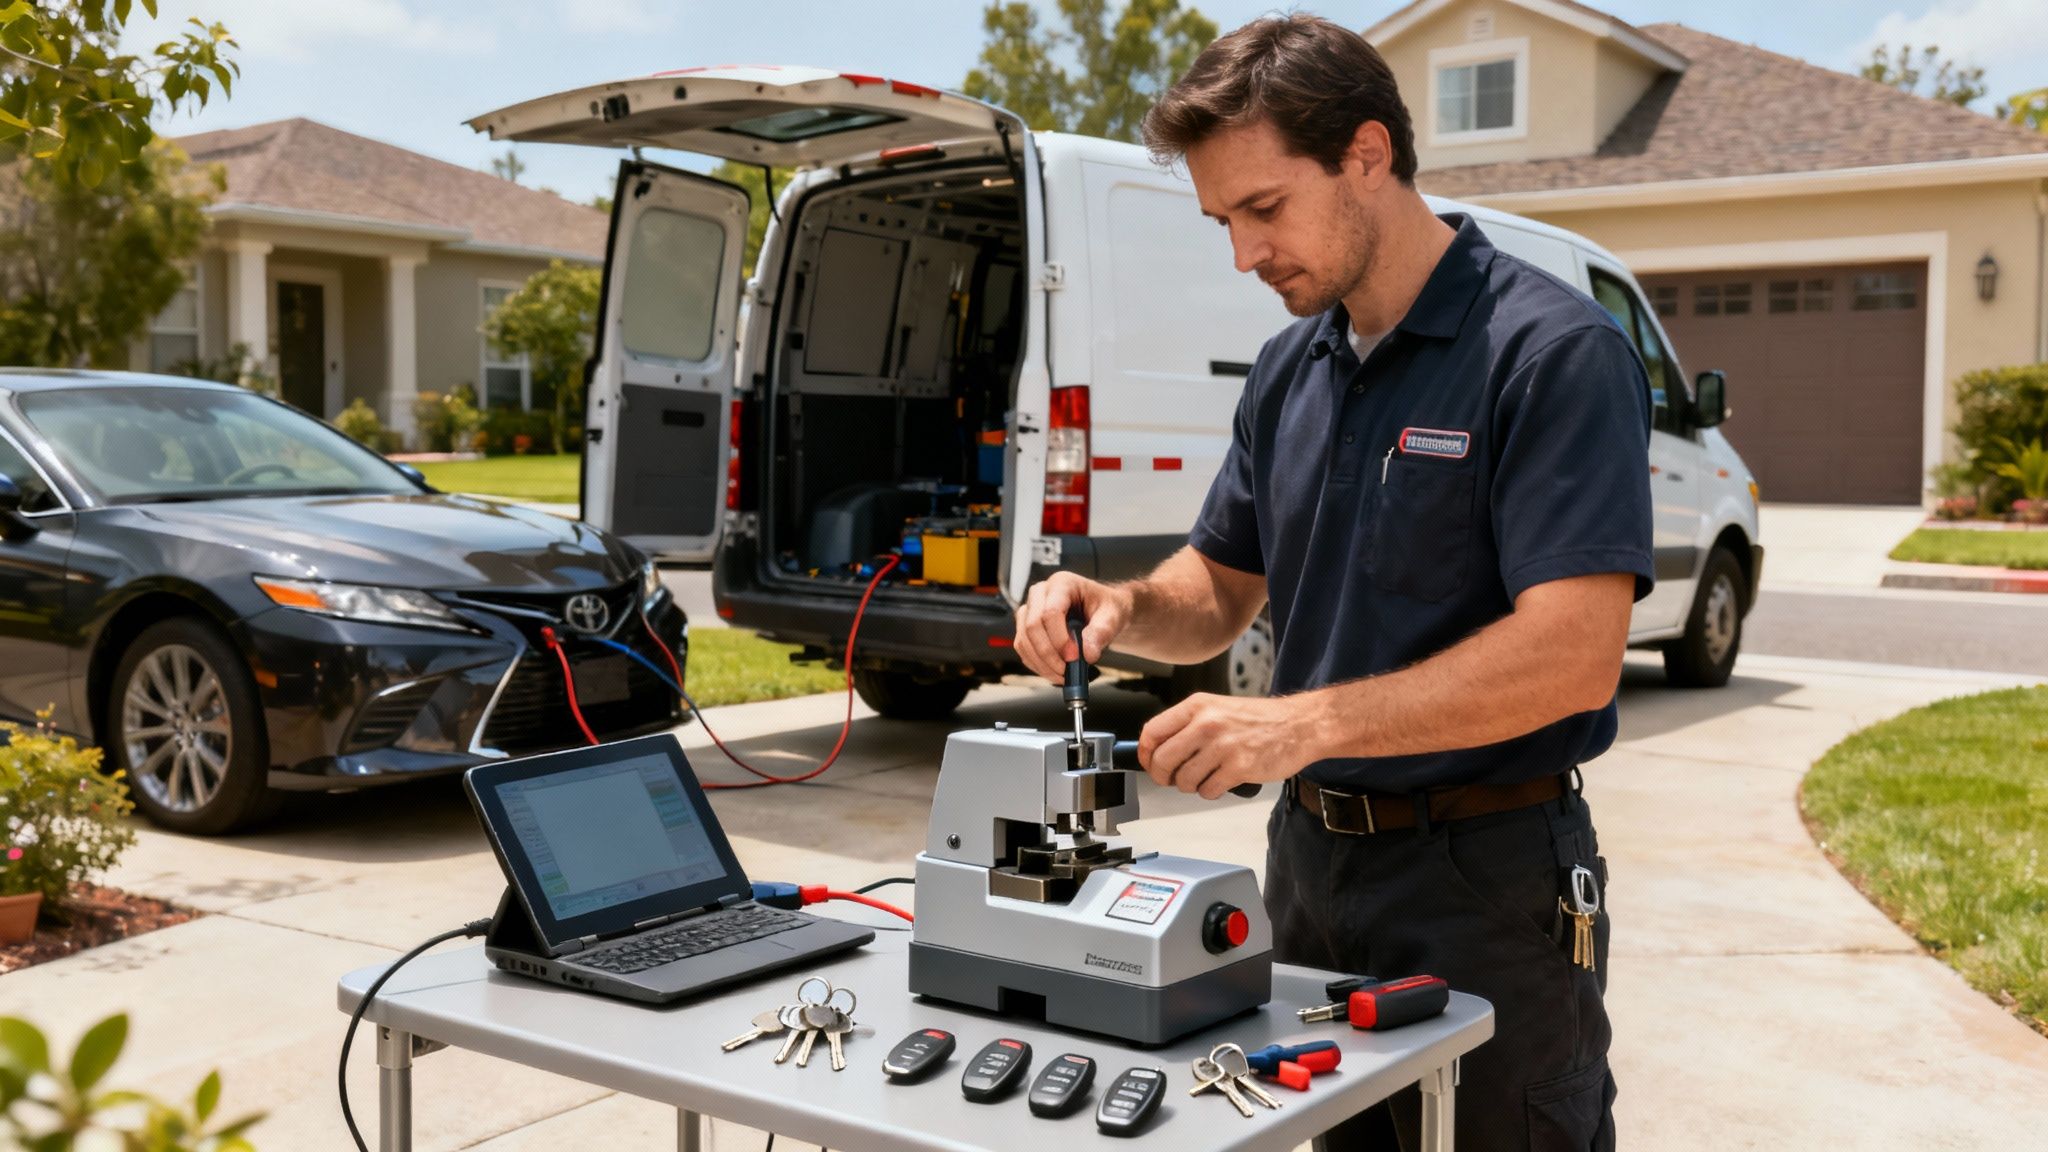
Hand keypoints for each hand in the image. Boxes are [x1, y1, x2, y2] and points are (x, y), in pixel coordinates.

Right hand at [1013, 572, 1130, 681]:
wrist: (1102, 610)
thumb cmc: (1106, 607)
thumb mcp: (1113, 616)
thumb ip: (1102, 632)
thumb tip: (1087, 654)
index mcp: (1062, 584)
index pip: (1051, 612)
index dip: (1060, 639)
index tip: (1074, 657)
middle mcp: (1041, 593)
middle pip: (1033, 626)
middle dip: (1049, 654)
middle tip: (1067, 670)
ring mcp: (1030, 609)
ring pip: (1024, 639)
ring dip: (1041, 663)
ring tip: (1062, 674)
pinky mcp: (1026, 626)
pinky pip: (1023, 648)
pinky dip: (1036, 664)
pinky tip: (1053, 671)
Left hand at [1136, 692, 1328, 799]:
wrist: (1300, 725)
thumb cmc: (1260, 719)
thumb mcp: (1218, 708)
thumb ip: (1189, 725)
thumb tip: (1160, 750)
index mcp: (1197, 706)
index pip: (1152, 732)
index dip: (1145, 753)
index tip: (1149, 762)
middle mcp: (1206, 724)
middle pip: (1162, 760)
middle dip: (1163, 776)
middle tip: (1173, 778)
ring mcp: (1222, 746)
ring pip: (1183, 780)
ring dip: (1190, 786)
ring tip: (1205, 777)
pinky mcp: (1238, 767)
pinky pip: (1208, 790)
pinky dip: (1211, 792)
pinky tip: (1221, 782)